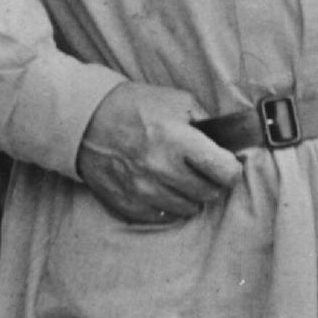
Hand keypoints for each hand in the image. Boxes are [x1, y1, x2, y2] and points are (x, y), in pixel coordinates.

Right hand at [76, 82, 241, 225]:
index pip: (225, 172)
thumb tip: (229, 144)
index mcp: (178, 140)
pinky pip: (164, 216)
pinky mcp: (129, 204)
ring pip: (189, 208)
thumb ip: (207, 122)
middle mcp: (162, 169)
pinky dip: (168, 205)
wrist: (85, 120)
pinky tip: (161, 187)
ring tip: (179, 177)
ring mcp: (144, 190)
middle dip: (213, 182)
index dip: (232, 169)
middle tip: (203, 170)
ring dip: (190, 195)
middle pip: (210, 193)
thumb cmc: (135, 107)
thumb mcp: (177, 101)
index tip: (228, 165)